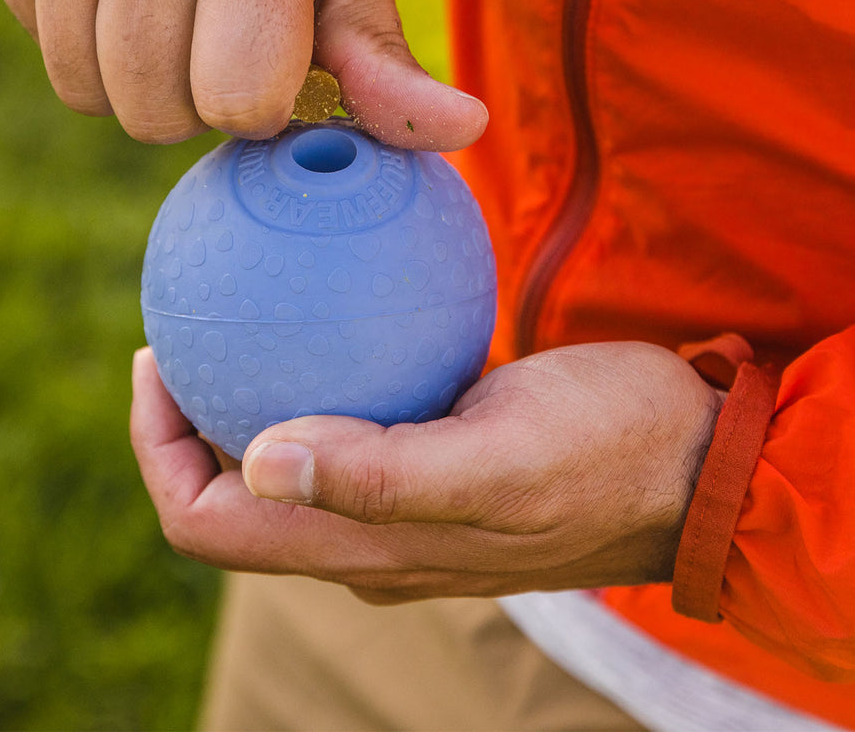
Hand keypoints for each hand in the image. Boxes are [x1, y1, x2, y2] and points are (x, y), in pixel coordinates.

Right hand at [0, 0, 485, 149]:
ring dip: (136, 76)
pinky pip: (45, 45)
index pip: (239, 100)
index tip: (272, 52)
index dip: (261, 99)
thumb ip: (385, 51)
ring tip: (172, 3)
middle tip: (219, 28)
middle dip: (196, 96)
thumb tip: (466, 133)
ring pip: (88, 92)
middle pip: (155, 111)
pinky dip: (86, 36)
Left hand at [130, 341, 722, 600]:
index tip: (158, 353)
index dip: (157, 451)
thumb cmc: (610, 448)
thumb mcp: (501, 453)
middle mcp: (368, 540)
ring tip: (237, 309)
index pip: (208, 523)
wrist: (698, 461)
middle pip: (230, 495)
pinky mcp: (436, 462)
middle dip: (184, 418)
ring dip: (243, 394)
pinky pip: (344, 425)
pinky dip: (311, 374)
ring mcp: (402, 506)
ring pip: (282, 459)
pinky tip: (326, 306)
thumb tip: (259, 457)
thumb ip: (383, 473)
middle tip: (186, 320)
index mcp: (365, 549)